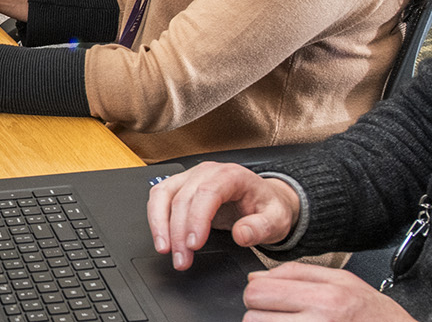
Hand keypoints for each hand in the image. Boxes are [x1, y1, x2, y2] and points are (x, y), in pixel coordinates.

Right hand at [145, 161, 301, 270]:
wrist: (263, 200)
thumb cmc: (267, 207)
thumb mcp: (276, 220)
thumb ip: (261, 227)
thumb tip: (241, 234)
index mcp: (231, 175)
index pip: (207, 193)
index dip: (197, 219)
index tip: (194, 245)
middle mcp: (207, 172)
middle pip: (183, 197)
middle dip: (178, 232)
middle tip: (182, 260)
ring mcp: (190, 177)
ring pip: (163, 194)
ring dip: (160, 225)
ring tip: (165, 250)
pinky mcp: (180, 186)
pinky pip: (159, 198)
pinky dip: (156, 219)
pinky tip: (161, 239)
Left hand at [242, 262, 415, 320]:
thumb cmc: (374, 315)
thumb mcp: (344, 281)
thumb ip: (296, 273)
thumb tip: (256, 277)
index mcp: (326, 298)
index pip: (259, 290)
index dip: (259, 291)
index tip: (270, 295)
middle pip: (252, 315)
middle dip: (259, 312)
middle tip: (278, 313)